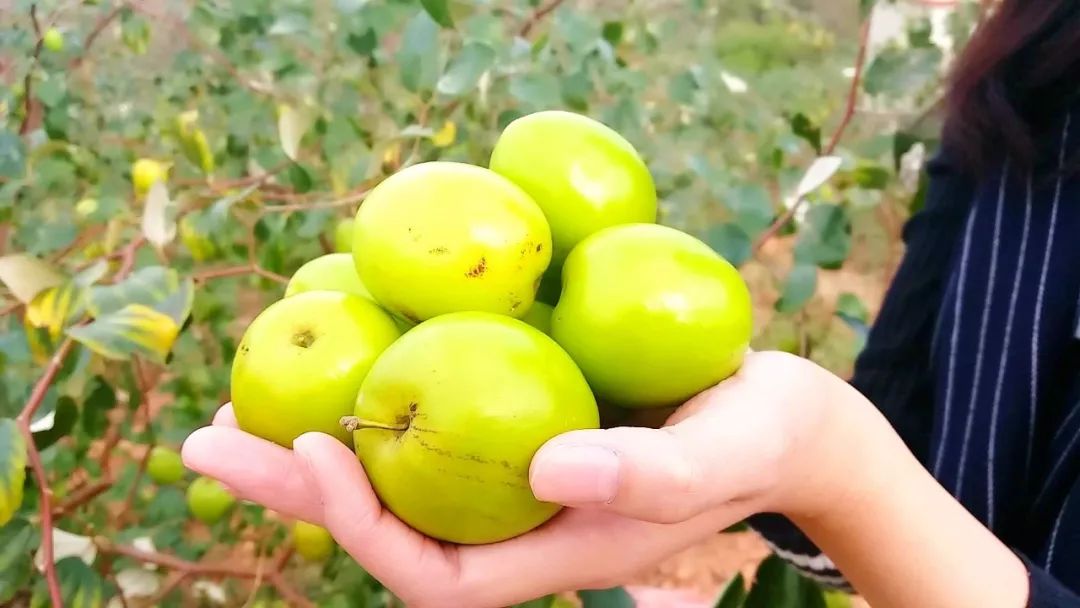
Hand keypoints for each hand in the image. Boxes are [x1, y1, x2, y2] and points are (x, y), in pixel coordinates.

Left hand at [181, 351, 847, 607]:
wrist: (779, 417)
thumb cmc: (757, 440)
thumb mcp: (722, 453)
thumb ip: (650, 475)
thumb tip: (550, 469)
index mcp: (548, 549)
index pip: (431, 575)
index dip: (361, 526)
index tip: (315, 447)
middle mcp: (513, 520)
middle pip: (384, 525)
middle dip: (291, 491)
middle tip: (201, 444)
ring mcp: (511, 474)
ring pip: (394, 472)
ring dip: (309, 445)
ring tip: (228, 408)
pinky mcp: (518, 421)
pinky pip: (430, 413)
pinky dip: (376, 387)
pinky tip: (337, 343)